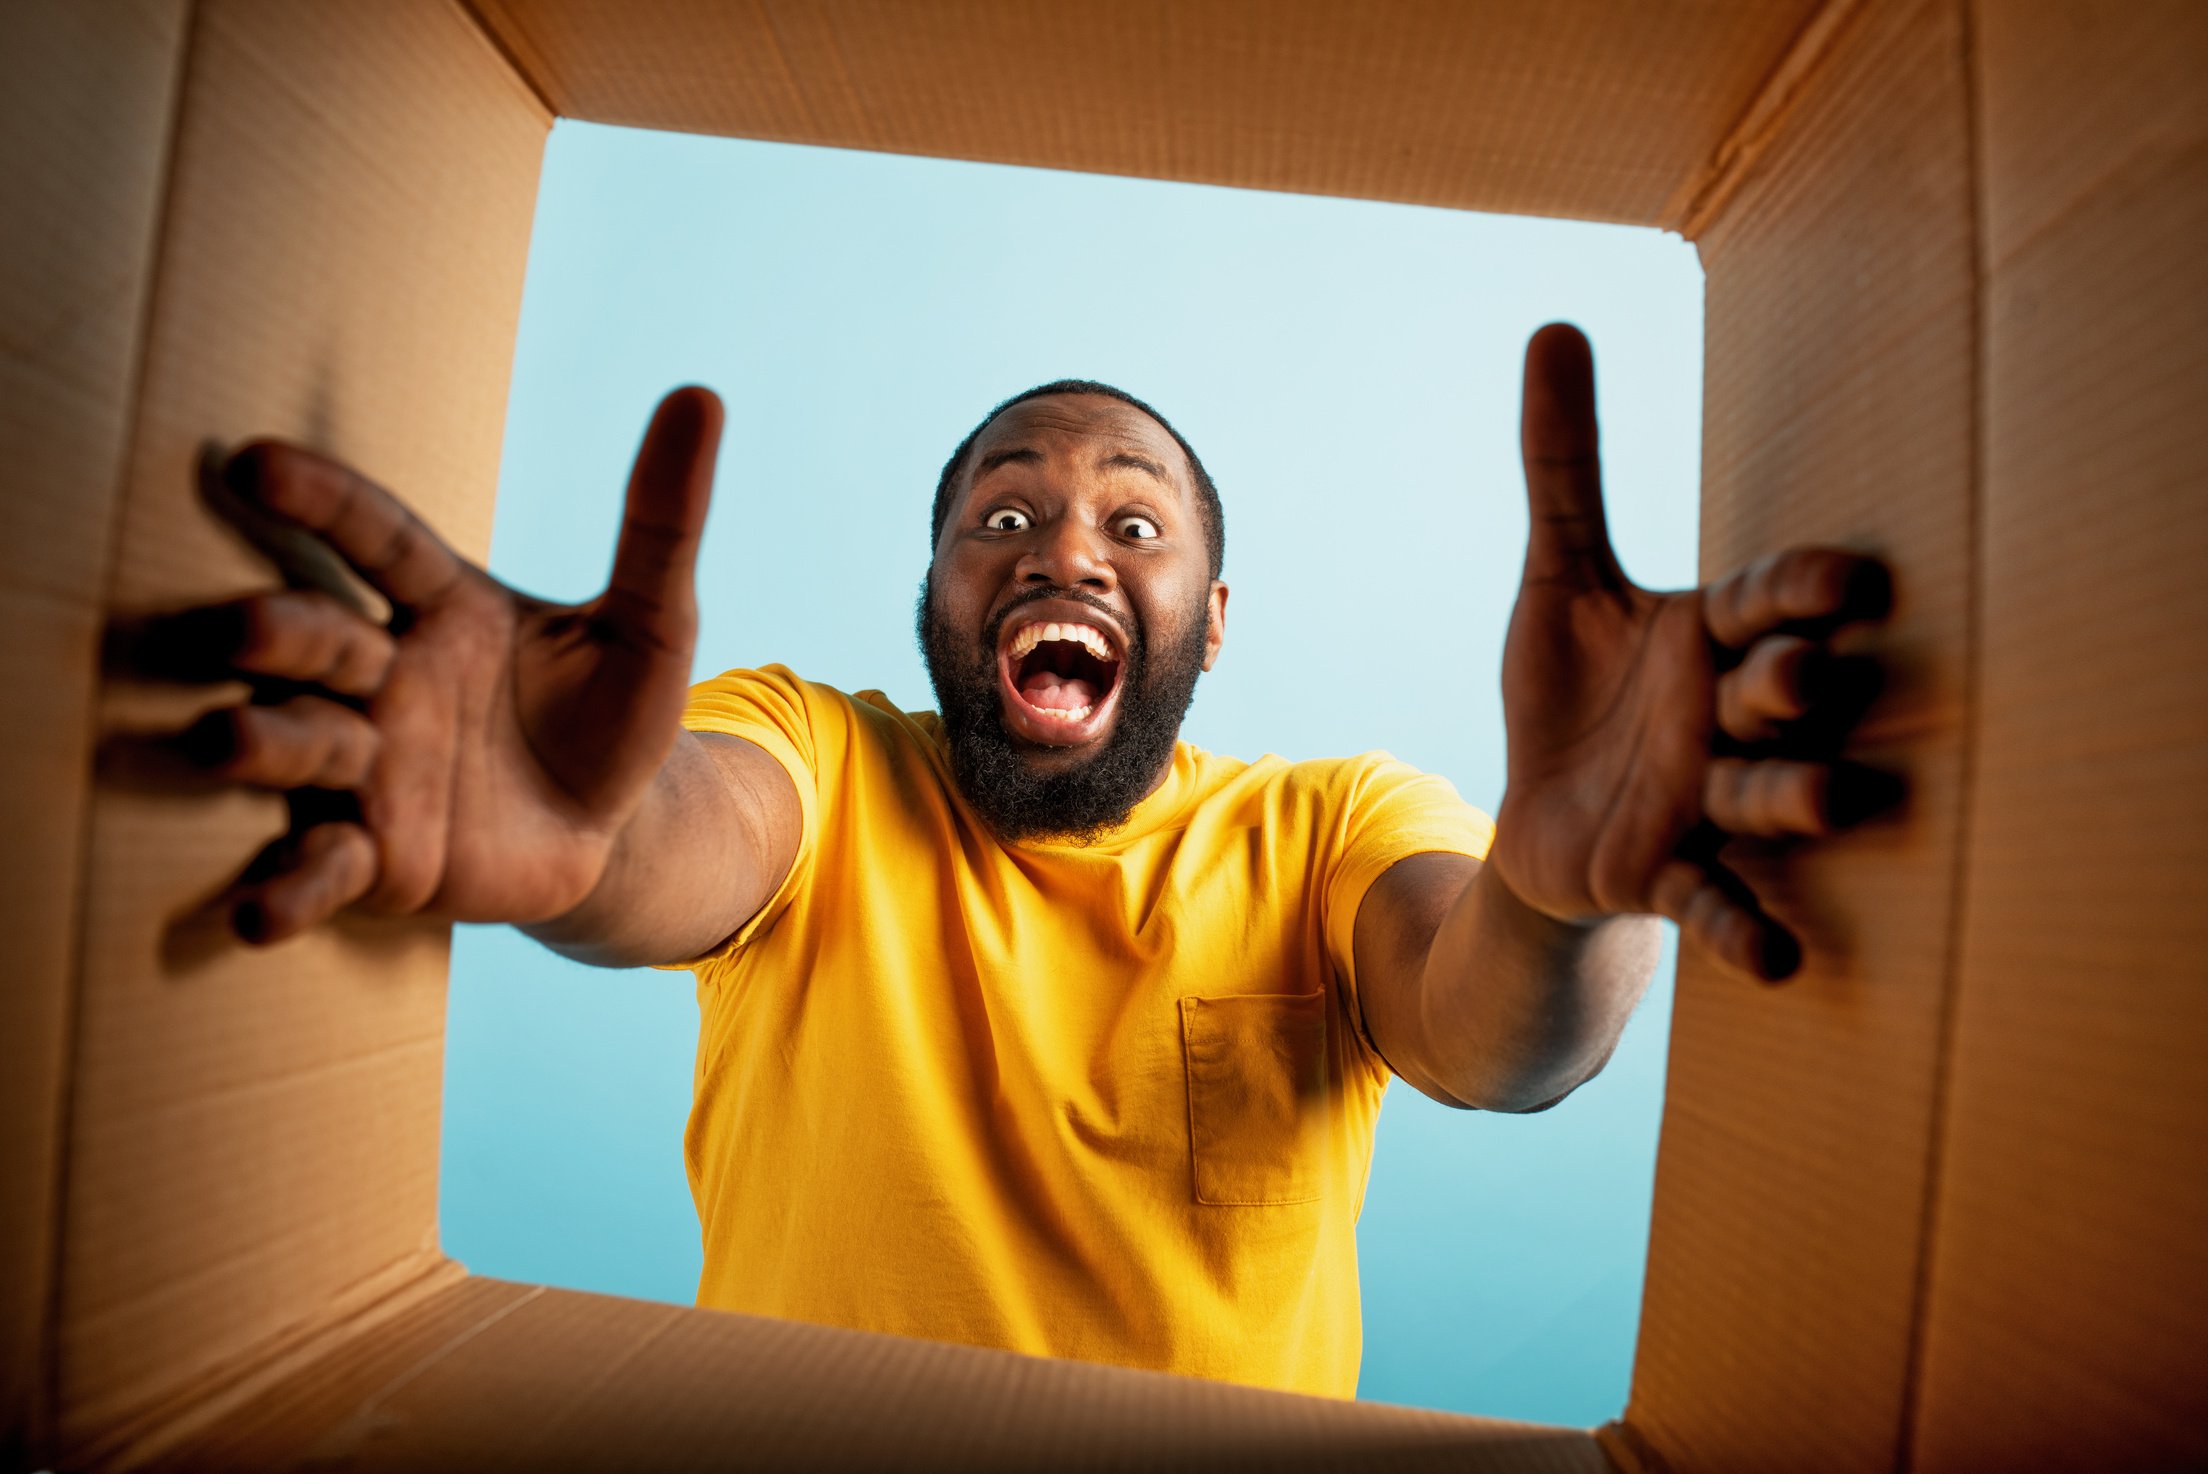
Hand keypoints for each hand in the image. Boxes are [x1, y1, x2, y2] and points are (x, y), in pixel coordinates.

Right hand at [138, 388, 723, 942]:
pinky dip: (284, 893)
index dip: (319, 504)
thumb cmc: (611, 710)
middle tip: (239, 625)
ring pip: (300, 747)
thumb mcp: (653, 620)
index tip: (254, 464)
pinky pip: (319, 870)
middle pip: (316, 640)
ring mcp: (369, 770)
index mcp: (442, 607)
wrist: (612, 829)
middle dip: (274, 631)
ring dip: (260, 744)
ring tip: (225, 741)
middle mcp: (383, 679)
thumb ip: (663, 520)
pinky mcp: (377, 858)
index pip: (374, 539)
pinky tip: (250, 917)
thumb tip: (702, 395)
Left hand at [1487, 325, 1895, 981]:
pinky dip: (1747, 929)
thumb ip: (1564, 464)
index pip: (1764, 603)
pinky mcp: (1668, 873)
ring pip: (1765, 797)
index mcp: (1708, 639)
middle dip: (1793, 686)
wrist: (1540, 817)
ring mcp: (1704, 801)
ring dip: (1799, 800)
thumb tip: (1554, 328)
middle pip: (1777, 697)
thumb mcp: (1556, 576)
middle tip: (1803, 675)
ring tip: (1829, 799)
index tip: (1842, 577)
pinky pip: (1720, 901)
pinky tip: (1780, 961)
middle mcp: (1724, 719)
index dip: (1797, 592)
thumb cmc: (1569, 692)